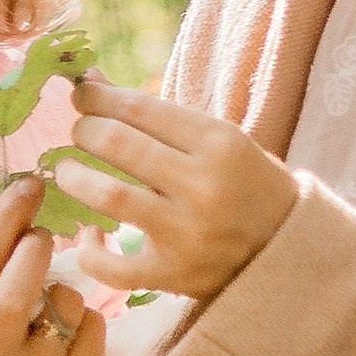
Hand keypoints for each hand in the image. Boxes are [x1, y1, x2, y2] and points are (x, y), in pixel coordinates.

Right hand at [0, 176, 106, 355]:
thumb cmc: (1, 349)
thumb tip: (19, 198)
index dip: (5, 218)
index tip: (28, 184)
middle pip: (16, 287)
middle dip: (35, 249)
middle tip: (43, 236)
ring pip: (63, 304)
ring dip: (66, 291)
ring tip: (55, 310)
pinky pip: (93, 326)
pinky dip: (90, 319)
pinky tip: (74, 342)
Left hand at [49, 84, 297, 305]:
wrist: (287, 249)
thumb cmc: (245, 183)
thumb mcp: (216, 139)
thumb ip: (156, 116)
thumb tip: (91, 81)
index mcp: (219, 143)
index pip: (141, 107)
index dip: (98, 97)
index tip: (81, 94)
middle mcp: (203, 185)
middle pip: (117, 143)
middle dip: (84, 131)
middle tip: (80, 133)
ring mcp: (187, 233)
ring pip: (108, 196)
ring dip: (74, 177)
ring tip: (67, 171)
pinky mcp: (173, 274)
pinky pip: (111, 266)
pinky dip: (89, 250)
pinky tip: (90, 234)